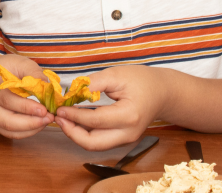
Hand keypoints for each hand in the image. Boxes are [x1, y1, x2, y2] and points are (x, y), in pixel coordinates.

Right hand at [0, 54, 54, 137]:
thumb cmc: (5, 68)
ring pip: (8, 130)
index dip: (26, 108)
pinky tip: (37, 125)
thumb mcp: (19, 62)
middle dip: (30, 122)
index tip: (44, 110)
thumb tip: (47, 87)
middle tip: (49, 118)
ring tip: (46, 121)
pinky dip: (25, 132)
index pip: (7, 100)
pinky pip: (9, 134)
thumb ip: (33, 72)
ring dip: (30, 129)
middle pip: (6, 120)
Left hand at [54, 65, 169, 150]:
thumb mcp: (116, 75)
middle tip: (58, 118)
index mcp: (129, 116)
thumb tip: (70, 92)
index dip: (74, 115)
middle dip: (71, 133)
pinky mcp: (122, 139)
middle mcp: (128, 133)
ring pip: (95, 146)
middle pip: (93, 143)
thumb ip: (93, 83)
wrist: (162, 92)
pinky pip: (100, 141)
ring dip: (76, 135)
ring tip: (64, 119)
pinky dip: (85, 134)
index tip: (60, 108)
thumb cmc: (142, 81)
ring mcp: (126, 139)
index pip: (95, 121)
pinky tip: (75, 121)